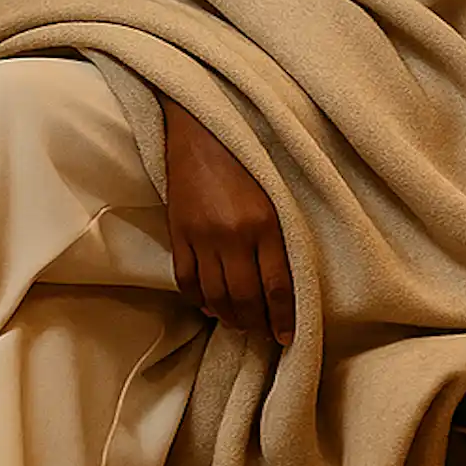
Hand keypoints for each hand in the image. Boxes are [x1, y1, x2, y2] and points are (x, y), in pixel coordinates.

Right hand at [161, 95, 295, 347]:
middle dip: (255, 325)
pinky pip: (186, 280)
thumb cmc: (247, 159)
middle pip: (244, 299)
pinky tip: (208, 305)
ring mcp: (202, 236)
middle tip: (262, 335)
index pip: (276, 287)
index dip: (281, 319)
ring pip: (215, 295)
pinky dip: (197, 299)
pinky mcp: (178, 232)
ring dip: (228, 317)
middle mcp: (234, 235)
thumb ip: (279, 237)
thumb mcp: (276, 194)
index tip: (286, 337)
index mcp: (265, 224)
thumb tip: (280, 284)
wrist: (202, 128)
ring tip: (238, 324)